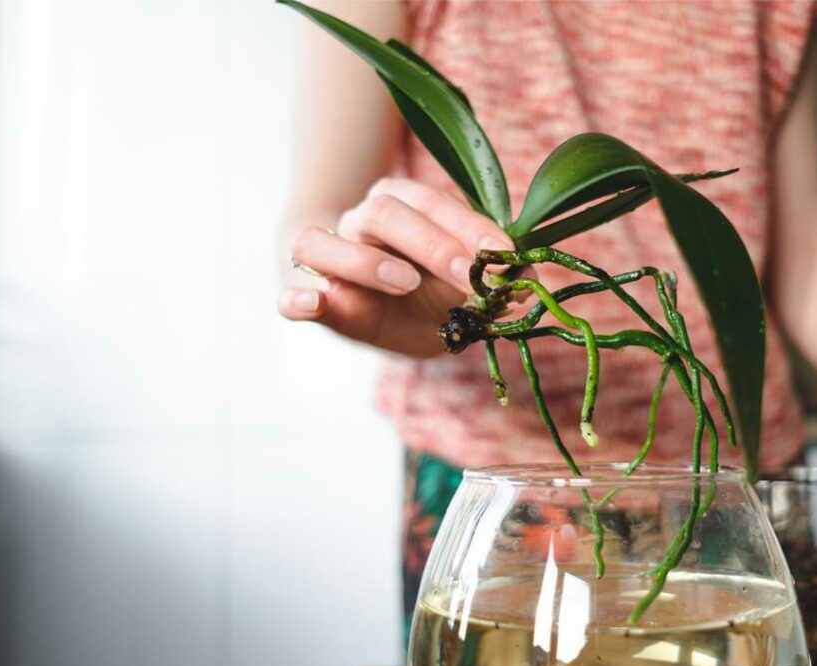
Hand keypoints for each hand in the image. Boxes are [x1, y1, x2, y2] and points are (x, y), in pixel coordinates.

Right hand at [278, 178, 513, 356]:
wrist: (367, 313)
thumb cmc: (419, 294)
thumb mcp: (459, 288)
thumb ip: (490, 282)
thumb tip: (527, 284)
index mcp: (402, 208)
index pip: (433, 202)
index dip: (470, 225)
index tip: (505, 253)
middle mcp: (360, 223)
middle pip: (383, 211)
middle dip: (431, 241)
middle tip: (466, 273)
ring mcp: (327, 258)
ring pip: (323, 240)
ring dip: (363, 261)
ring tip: (404, 283)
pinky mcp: (304, 297)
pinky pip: (288, 294)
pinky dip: (296, 300)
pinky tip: (313, 306)